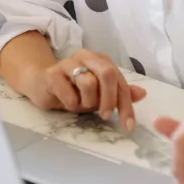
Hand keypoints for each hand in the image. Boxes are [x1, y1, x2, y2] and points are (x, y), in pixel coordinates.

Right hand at [21, 49, 146, 131]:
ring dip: (87, 102)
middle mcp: (86, 56)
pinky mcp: (52, 73)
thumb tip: (143, 93)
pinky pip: (69, 94)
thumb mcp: (100, 94)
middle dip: (109, 100)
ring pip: (88, 83)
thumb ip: (120, 93)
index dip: (126, 105)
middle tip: (105, 115)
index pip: (120, 81)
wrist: (41, 84)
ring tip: (80, 104)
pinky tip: (66, 101)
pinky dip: (71, 104)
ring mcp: (68, 62)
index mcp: (101, 60)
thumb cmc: (73, 90)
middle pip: (107, 74)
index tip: (129, 126)